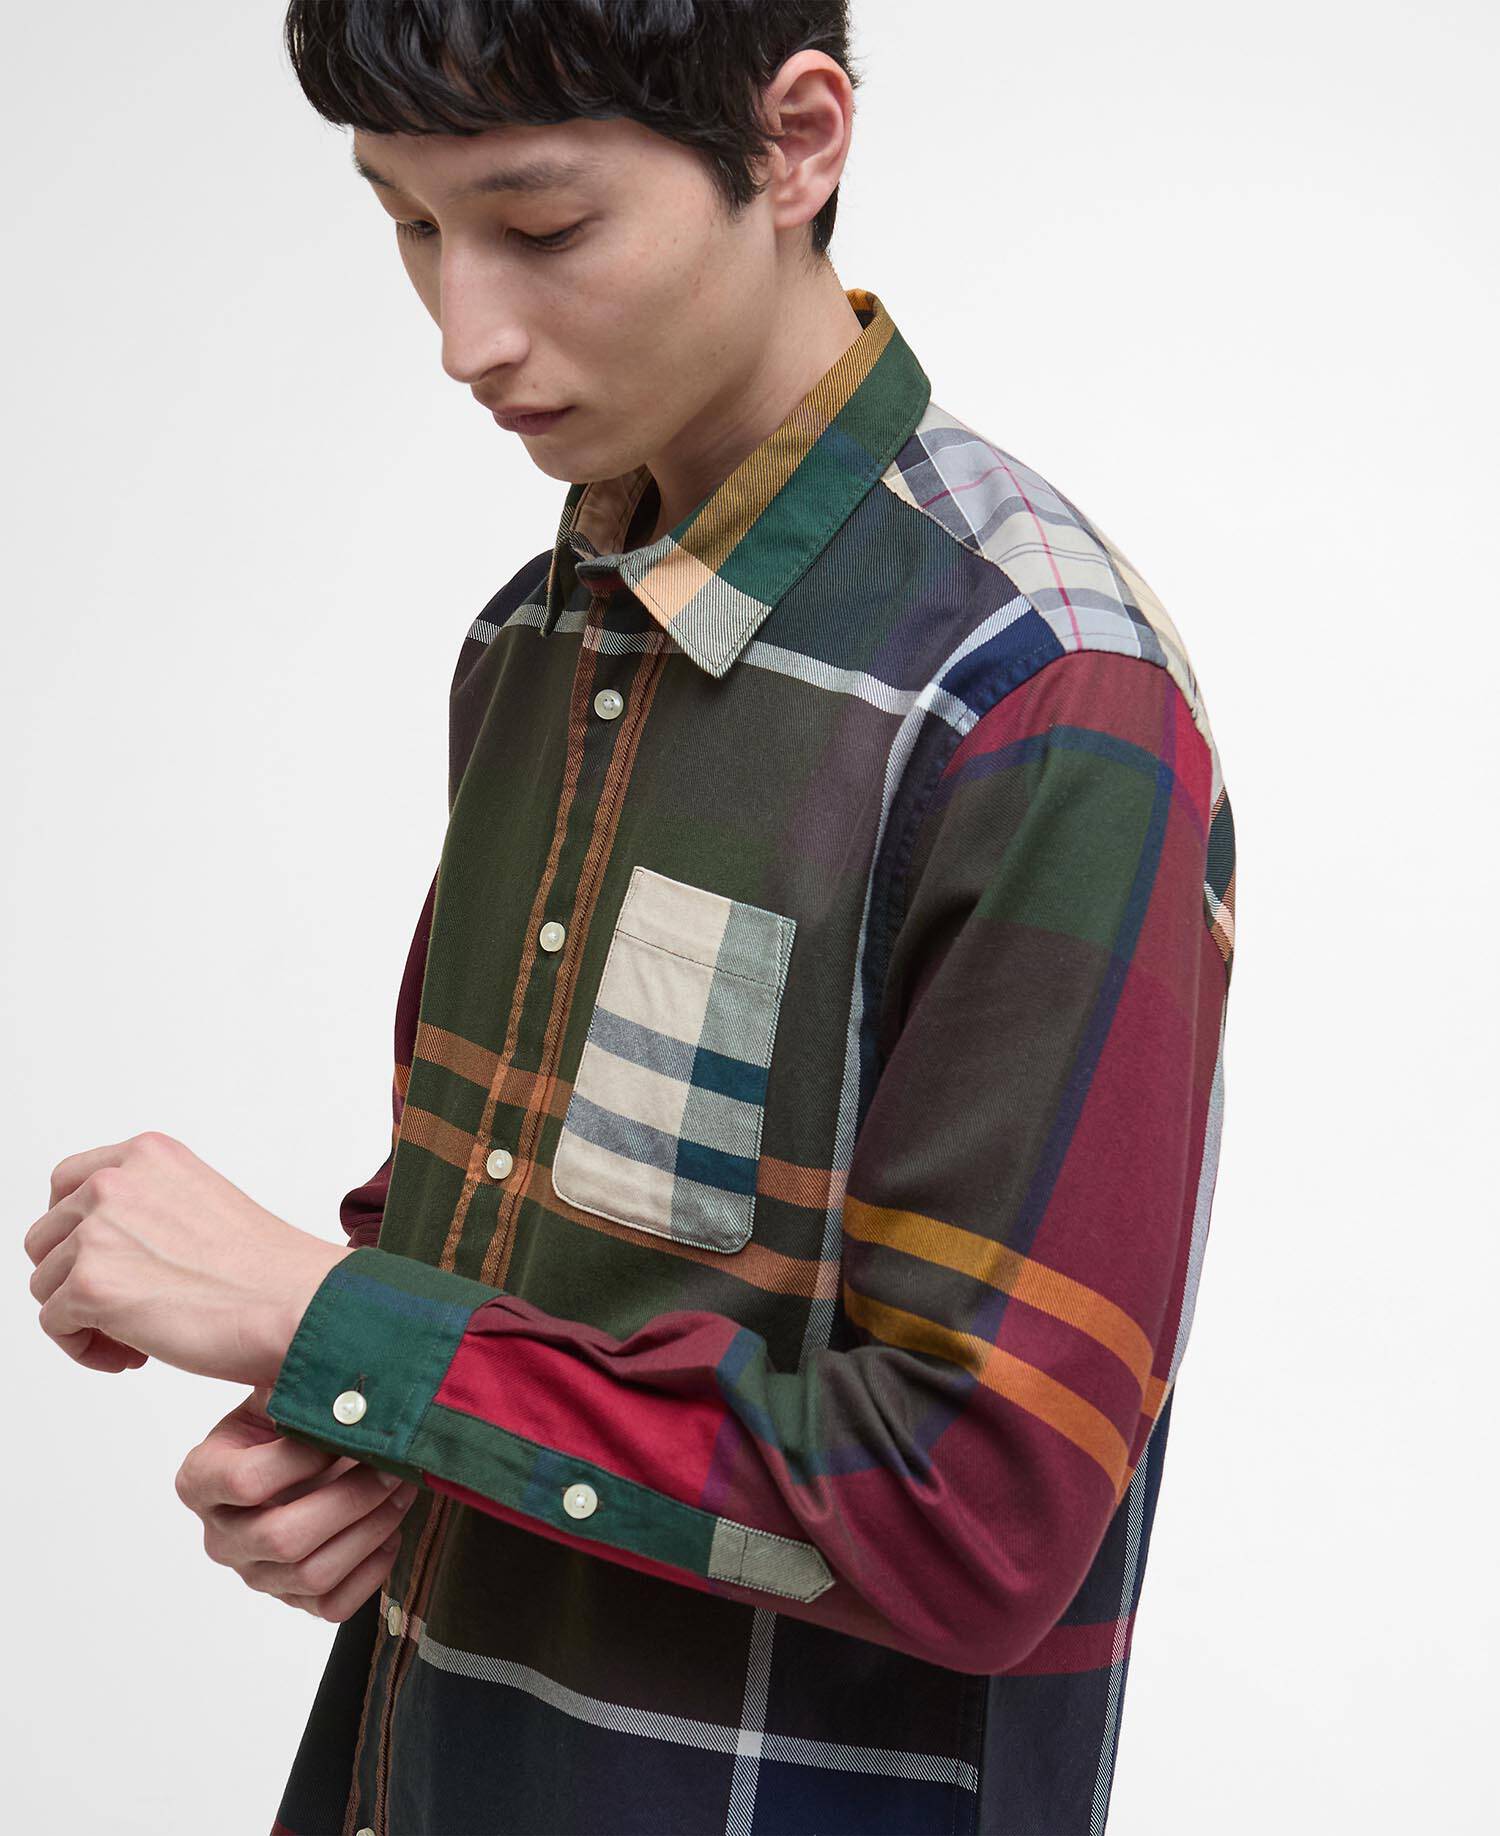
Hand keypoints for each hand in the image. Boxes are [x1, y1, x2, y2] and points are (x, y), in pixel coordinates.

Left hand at [24, 1130, 351, 1385]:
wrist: (299, 1303)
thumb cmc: (269, 1270)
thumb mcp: (201, 1205)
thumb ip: (148, 1208)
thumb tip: (102, 1247)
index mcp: (149, 1155)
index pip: (68, 1183)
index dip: (76, 1231)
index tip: (104, 1261)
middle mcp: (116, 1182)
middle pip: (46, 1237)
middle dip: (76, 1278)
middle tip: (126, 1309)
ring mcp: (99, 1231)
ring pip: (46, 1284)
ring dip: (82, 1317)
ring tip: (136, 1337)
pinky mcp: (91, 1285)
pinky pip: (55, 1326)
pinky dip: (86, 1349)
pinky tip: (134, 1354)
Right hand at [176, 1386, 419, 1621]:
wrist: (292, 1456)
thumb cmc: (283, 1418)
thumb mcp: (275, 1388)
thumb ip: (292, 1381)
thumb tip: (342, 1384)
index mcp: (200, 1479)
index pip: (246, 1481)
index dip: (301, 1458)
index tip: (341, 1433)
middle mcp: (220, 1536)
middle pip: (283, 1537)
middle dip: (349, 1499)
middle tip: (389, 1467)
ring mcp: (254, 1573)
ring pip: (312, 1574)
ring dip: (370, 1530)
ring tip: (400, 1492)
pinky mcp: (291, 1599)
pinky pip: (332, 1606)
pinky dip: (370, 1572)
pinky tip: (389, 1533)